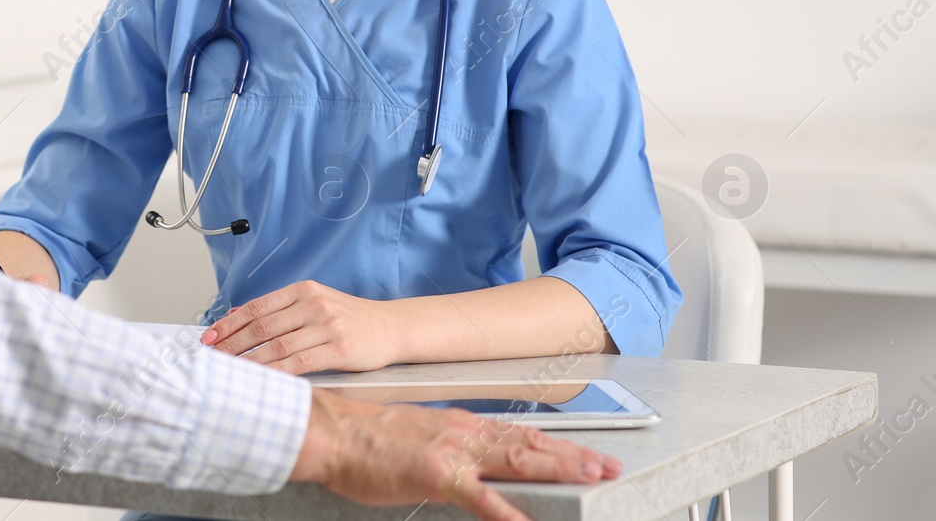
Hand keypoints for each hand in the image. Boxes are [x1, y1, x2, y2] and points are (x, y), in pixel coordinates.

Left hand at [201, 280, 397, 373]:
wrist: (391, 327)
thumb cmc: (349, 318)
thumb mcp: (314, 303)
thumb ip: (277, 309)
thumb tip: (235, 313)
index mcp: (302, 290)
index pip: (256, 308)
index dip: (228, 324)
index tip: (208, 337)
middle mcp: (313, 304)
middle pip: (261, 327)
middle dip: (231, 344)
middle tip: (210, 358)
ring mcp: (327, 326)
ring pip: (277, 346)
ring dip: (248, 361)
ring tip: (228, 372)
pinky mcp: (340, 349)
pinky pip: (300, 363)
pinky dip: (276, 372)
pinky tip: (261, 381)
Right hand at [292, 389, 621, 520]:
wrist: (330, 432)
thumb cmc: (361, 439)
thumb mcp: (413, 436)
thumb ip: (443, 448)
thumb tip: (462, 465)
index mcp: (457, 426)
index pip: (516, 434)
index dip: (554, 444)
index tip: (584, 451)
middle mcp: (463, 433)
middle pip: (528, 444)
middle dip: (572, 456)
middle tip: (609, 466)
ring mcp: (453, 453)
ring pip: (517, 461)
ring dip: (558, 469)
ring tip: (592, 478)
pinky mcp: (437, 475)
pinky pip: (483, 499)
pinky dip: (510, 513)